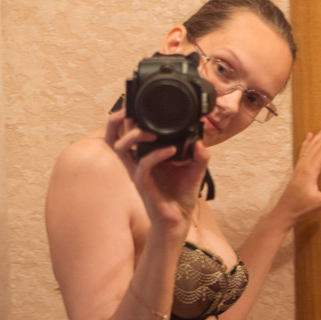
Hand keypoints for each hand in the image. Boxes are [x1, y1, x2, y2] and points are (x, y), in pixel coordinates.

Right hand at [105, 108, 209, 231]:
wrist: (179, 219)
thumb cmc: (182, 195)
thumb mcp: (196, 169)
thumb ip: (200, 153)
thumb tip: (200, 139)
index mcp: (150, 154)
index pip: (135, 131)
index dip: (133, 116)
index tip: (141, 101)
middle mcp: (141, 160)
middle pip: (120, 134)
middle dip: (121, 119)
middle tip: (132, 108)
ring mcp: (139, 171)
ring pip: (124, 146)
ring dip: (135, 134)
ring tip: (153, 130)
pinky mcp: (142, 183)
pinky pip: (144, 165)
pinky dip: (156, 155)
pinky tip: (171, 150)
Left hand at [273, 120, 320, 225]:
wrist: (284, 213)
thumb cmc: (302, 209)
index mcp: (311, 170)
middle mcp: (304, 165)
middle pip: (320, 143)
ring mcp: (299, 167)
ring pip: (311, 145)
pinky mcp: (297, 171)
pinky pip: (303, 152)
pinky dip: (307, 142)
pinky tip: (309, 135)